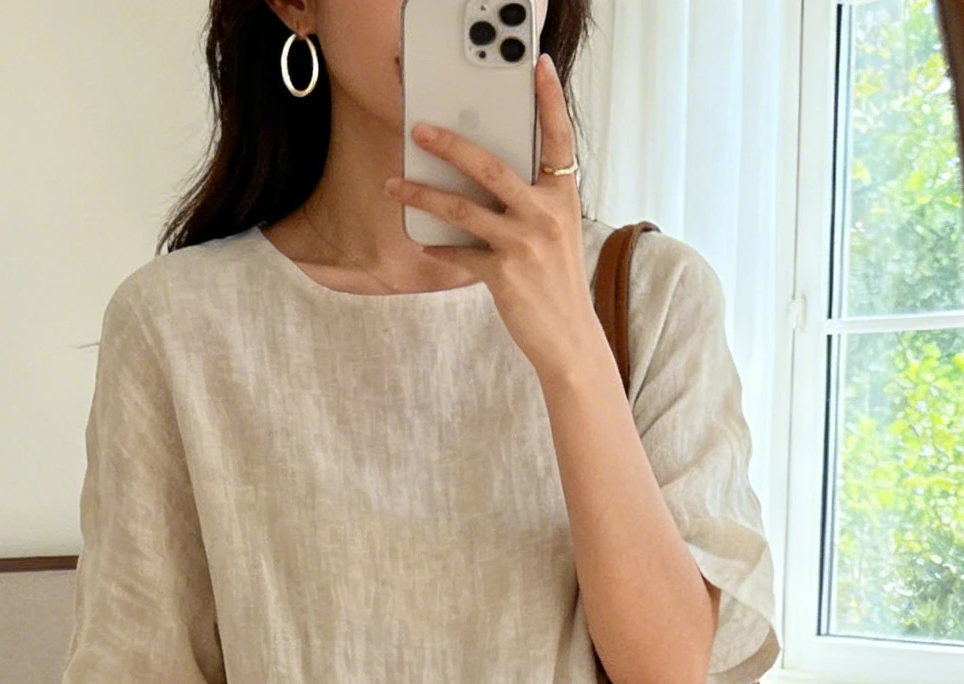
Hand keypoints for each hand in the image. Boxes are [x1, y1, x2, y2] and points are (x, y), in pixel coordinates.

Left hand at [384, 54, 604, 386]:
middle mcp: (545, 213)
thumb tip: (482, 178)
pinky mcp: (503, 274)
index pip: (558, 138)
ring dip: (423, 195)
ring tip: (395, 185)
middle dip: (450, 144)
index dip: (549, 100)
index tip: (538, 67)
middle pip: (490, 166)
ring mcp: (524, 243)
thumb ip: (530, 201)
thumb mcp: (555, 231)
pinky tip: (423, 241)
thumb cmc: (557, 281)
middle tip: (419, 130)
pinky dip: (438, 246)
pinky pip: (459, 253)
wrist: (569, 337)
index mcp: (562, 196)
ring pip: (463, 208)